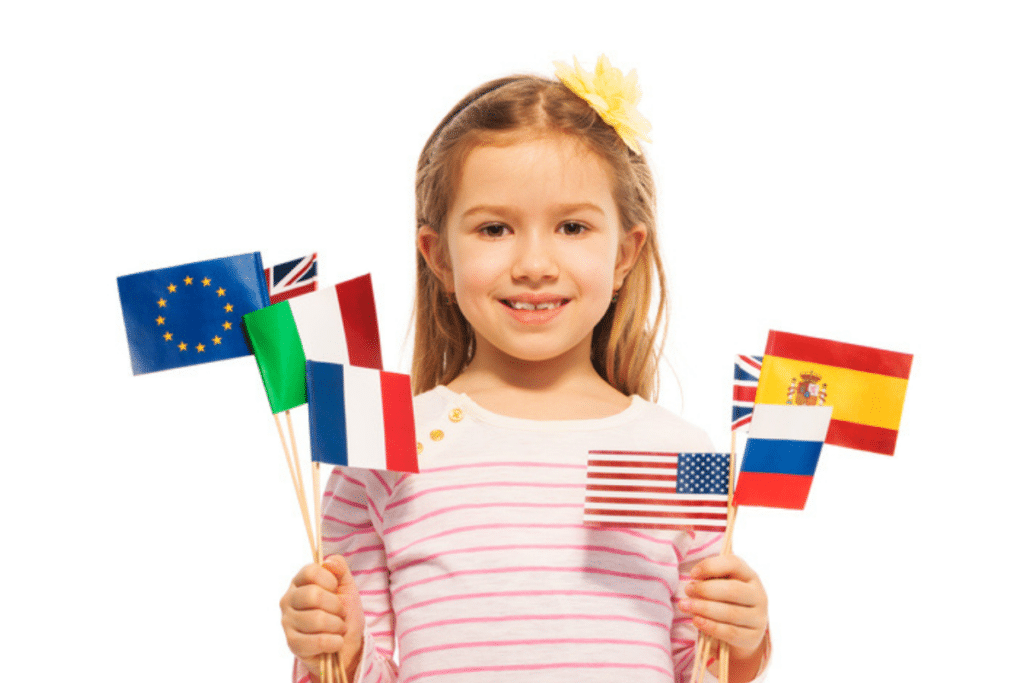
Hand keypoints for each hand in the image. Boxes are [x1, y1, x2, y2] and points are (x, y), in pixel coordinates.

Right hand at [280, 555, 364, 678]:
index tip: (336, 590)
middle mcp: (288, 599)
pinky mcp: (292, 643)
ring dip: (337, 625)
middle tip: (341, 613)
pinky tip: (336, 641)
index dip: (329, 581)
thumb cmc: (344, 612)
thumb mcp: (347, 586)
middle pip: (313, 595)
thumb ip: (339, 568)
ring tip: (339, 628)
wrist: (347, 644)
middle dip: (336, 606)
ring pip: (316, 619)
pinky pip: (317, 641)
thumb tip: (328, 562)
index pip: (310, 572)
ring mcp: (287, 622)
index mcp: (299, 582)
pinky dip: (334, 642)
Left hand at [678, 554, 767, 660]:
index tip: (692, 574)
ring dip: (704, 608)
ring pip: (731, 612)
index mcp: (750, 576)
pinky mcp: (753, 637)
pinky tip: (696, 620)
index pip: (734, 564)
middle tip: (687, 590)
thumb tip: (693, 583)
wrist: (742, 630)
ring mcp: (758, 617)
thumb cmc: (726, 601)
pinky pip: (731, 632)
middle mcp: (759, 595)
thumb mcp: (721, 585)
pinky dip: (711, 626)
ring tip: (685, 605)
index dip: (711, 566)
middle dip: (705, 589)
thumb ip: (711, 580)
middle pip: (733, 590)